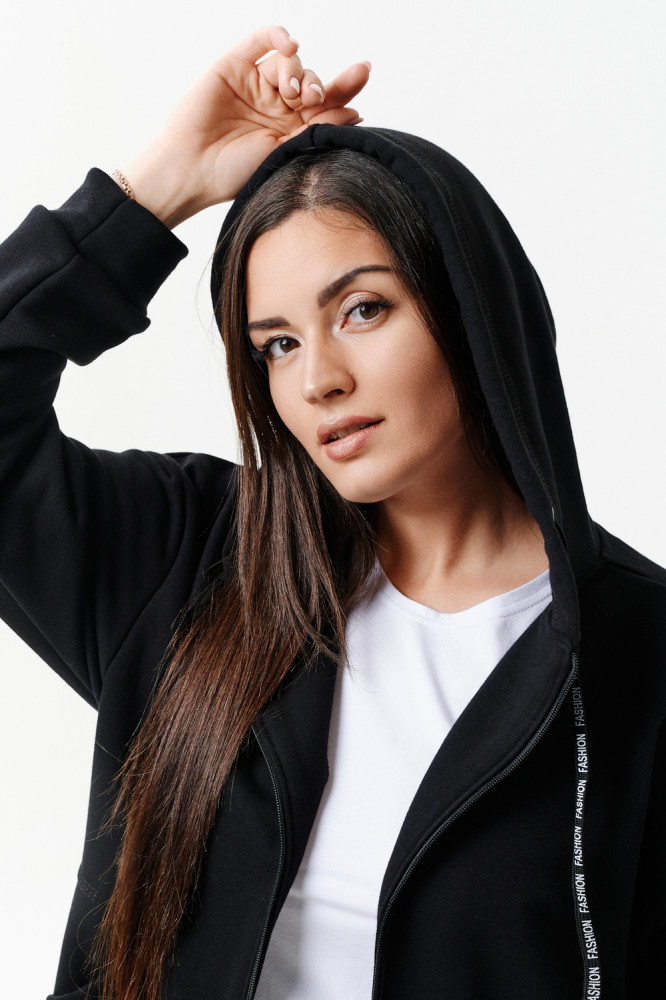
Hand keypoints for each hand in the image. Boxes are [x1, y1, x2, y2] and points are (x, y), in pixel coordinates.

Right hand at [121, 26, 370, 227]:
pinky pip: (261, 40)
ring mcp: (257, 84)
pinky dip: (278, 36)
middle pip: (313, 80)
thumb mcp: (286, 153)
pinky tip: (289, 44)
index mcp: (294, 129)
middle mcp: (278, 105)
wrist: (192, 170)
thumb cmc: (235, 173)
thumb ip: (318, 130)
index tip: (364, 72)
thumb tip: (356, 111)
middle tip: (313, 100)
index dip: (347, 85)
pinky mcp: (235, 65)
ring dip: (298, 71)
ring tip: (292, 93)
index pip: (329, 102)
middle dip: (320, 84)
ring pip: (291, 62)